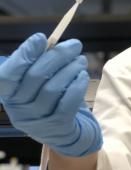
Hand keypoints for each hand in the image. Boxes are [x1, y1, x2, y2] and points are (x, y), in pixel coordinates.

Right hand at [0, 33, 101, 156]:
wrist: (62, 132)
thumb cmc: (47, 100)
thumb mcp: (35, 85)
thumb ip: (38, 65)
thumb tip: (48, 42)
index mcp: (8, 95)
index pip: (8, 75)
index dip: (23, 55)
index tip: (41, 37)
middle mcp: (19, 109)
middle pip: (36, 76)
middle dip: (58, 56)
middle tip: (75, 45)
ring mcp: (38, 119)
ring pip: (53, 88)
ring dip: (70, 69)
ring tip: (81, 60)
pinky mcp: (57, 125)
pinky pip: (68, 102)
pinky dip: (77, 85)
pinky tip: (83, 76)